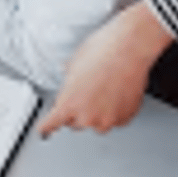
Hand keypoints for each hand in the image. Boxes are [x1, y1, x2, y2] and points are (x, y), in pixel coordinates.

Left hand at [37, 2, 174, 136]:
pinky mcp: (125, 118)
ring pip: (97, 124)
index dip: (47, 126)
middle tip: (87, 93)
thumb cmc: (103, 50)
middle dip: (77, 112)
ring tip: (105, 91)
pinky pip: (116, 120)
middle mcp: (87, 117)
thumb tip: (69, 80)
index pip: (50, 125)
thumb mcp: (75, 63)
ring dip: (98, 113)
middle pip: (75, 124)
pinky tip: (117, 93)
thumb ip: (68, 80)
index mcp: (68, 104)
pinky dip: (115, 111)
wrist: (131, 47)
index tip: (46, 129)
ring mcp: (108, 119)